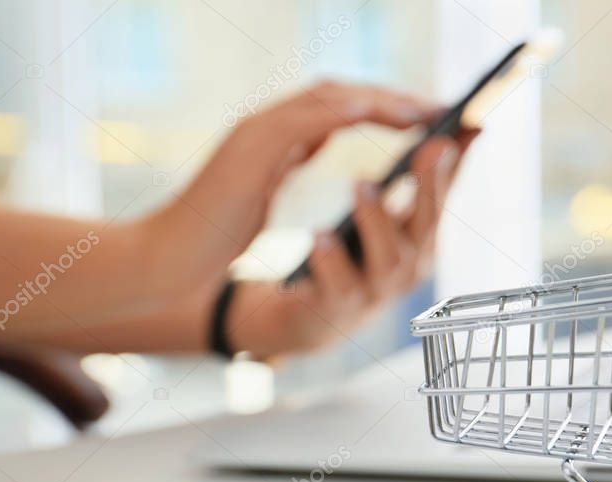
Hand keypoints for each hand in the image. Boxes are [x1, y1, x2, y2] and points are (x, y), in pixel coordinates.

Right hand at [140, 81, 441, 298]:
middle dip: (397, 96)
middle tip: (445, 105)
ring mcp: (258, 133)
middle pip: (342, 92)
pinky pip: (310, 120)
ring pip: (332, 98)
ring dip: (385, 100)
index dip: (386, 104)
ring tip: (429, 111)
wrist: (166, 257)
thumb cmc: (214, 232)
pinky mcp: (251, 151)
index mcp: (274, 136)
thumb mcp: (262, 189)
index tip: (430, 113)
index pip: (338, 105)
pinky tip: (388, 119)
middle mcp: (267, 124)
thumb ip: (289, 158)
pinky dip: (352, 114)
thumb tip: (322, 139)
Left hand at [225, 128, 478, 357]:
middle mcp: (403, 267)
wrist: (291, 317)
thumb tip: (425, 120)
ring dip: (379, 219)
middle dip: (431, 185)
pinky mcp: (332, 309)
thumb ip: (402, 179)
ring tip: (363, 184)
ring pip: (388, 259)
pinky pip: (336, 286)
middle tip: (431, 146)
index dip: (459, 160)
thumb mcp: (374, 218)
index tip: (470, 123)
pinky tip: (321, 237)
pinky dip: (332, 261)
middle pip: (426, 226)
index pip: (444, 193)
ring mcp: (370, 291)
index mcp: (414, 239)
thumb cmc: (339, 263)